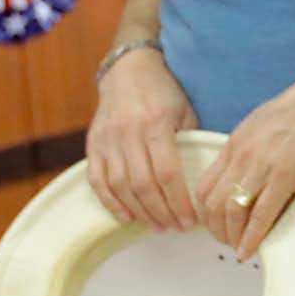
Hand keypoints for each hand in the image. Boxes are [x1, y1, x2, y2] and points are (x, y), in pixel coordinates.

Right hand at [85, 48, 199, 230]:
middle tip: (175, 228)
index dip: (178, 202)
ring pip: (120, 186)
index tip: (189, 221)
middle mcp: (129, 133)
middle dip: (161, 212)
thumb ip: (190, 142)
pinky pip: (97, 180)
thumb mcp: (185, 110)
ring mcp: (108, 139)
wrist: (128, 68)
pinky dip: (110, 202)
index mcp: (156, 124)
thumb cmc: (163, 91)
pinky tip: (126, 216)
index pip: (168, 173)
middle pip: (144, 185)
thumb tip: (201, 180)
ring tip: (156, 225)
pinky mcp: (93, 144)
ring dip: (139, 211)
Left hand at [194, 58, 294, 259]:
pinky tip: (249, 251)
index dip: (203, 212)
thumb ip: (244, 150)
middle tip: (224, 240)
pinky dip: (252, 237)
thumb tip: (239, 171)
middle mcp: (242, 156)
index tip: (212, 224)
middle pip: (212, 203)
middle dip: (214, 229)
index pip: (203, 186)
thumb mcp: (258, 125)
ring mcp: (263, 167)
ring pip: (232, 212)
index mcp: (234, 143)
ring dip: (232, 236)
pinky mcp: (286, 177)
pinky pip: (261, 215)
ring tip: (238, 247)